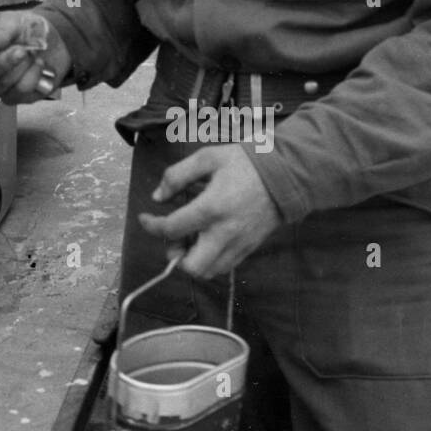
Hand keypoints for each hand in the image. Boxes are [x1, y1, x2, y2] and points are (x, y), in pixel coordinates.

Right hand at [0, 11, 70, 102]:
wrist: (56, 41)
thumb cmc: (29, 29)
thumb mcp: (16, 21)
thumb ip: (2, 31)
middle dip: (5, 63)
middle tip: (22, 50)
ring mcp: (1, 85)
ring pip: (3, 87)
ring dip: (24, 69)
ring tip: (35, 56)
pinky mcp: (17, 96)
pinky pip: (21, 93)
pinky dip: (34, 78)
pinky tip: (40, 67)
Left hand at [137, 145, 281, 277]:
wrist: (285, 174)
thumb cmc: (243, 163)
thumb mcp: (206, 158)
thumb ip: (177, 176)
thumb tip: (158, 197)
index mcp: (211, 208)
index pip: (171, 229)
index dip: (151, 226)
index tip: (145, 218)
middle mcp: (224, 233)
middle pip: (191, 266)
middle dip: (175, 255)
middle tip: (174, 236)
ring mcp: (239, 244)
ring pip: (209, 272)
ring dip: (193, 259)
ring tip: (191, 237)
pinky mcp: (249, 249)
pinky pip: (224, 267)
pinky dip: (210, 259)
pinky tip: (207, 238)